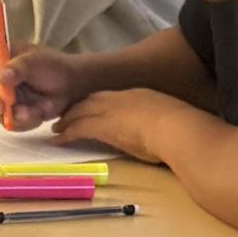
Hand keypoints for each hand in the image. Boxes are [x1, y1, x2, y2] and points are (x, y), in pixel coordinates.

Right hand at [0, 44, 86, 131]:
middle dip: (1, 111)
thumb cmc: (54, 66)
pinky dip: (25, 122)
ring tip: (38, 110)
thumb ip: (19, 68)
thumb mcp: (36, 61)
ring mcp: (2, 96)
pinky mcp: (11, 111)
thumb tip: (1, 76)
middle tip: (21, 114)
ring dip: (18, 117)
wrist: (71, 84)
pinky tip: (39, 113)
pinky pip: (10, 123)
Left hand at [55, 87, 190, 163]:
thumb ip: (156, 124)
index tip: (87, 109)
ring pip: (80, 112)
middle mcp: (121, 99)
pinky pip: (77, 128)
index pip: (109, 98)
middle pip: (91, 101)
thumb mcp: (168, 120)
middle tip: (64, 118)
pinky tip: (58, 140)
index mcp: (138, 96)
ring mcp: (110, 111)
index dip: (96, 104)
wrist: (176, 128)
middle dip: (76, 109)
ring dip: (67, 120)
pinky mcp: (102, 126)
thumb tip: (154, 137)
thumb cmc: (180, 129)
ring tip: (56, 128)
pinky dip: (66, 134)